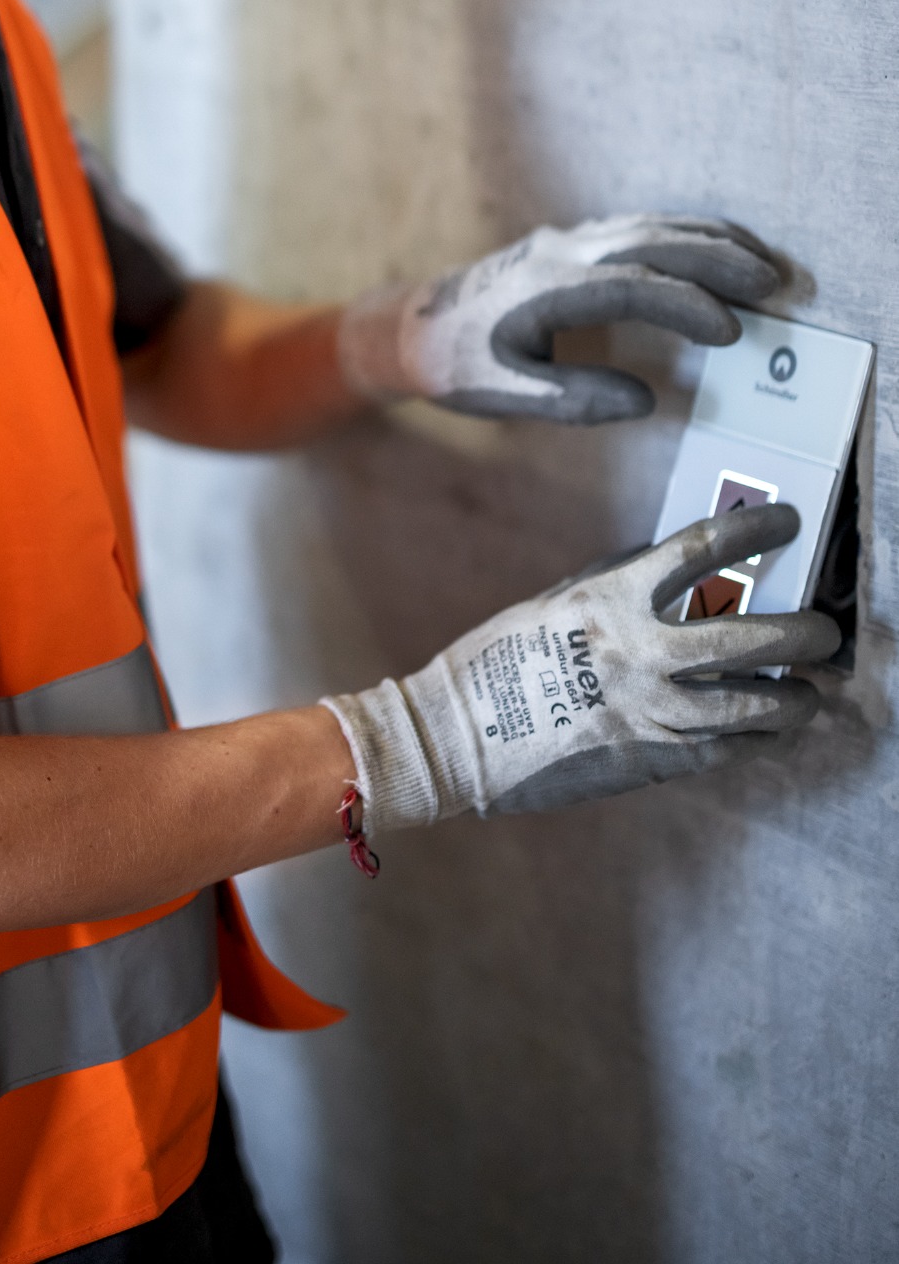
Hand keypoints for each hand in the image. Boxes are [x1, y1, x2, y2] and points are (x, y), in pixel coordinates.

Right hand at [321, 503, 837, 832]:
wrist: (456, 736)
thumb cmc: (498, 660)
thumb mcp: (555, 602)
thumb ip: (617, 584)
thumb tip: (675, 568)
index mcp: (611, 597)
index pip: (703, 549)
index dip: (757, 529)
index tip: (788, 522)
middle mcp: (640, 651)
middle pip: (752, 635)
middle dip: (804, 633)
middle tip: (824, 631)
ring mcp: (649, 710)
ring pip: (753, 704)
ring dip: (794, 698)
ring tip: (810, 692)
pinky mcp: (649, 759)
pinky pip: (724, 749)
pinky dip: (758, 740)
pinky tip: (773, 733)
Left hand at [337, 213, 778, 421]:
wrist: (415, 325)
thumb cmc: (456, 363)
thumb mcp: (504, 393)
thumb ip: (573, 399)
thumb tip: (645, 399)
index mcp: (545, 287)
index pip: (631, 285)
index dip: (685, 305)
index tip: (729, 330)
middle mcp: (560, 252)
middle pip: (652, 241)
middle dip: (717, 259)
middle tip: (773, 283)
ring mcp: (566, 241)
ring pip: (649, 227)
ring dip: (709, 241)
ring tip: (762, 263)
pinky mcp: (572, 244)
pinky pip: (638, 229)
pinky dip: (684, 236)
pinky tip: (716, 251)